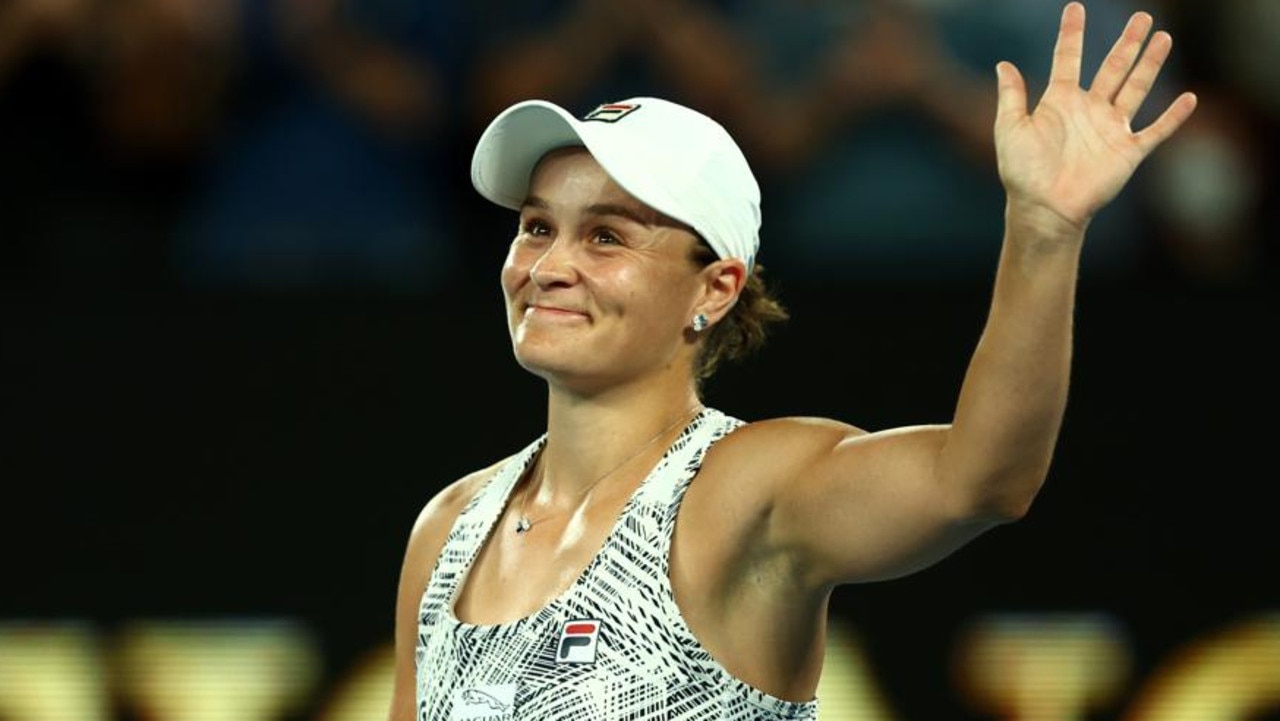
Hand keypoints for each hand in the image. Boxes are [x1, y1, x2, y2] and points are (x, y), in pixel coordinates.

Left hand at [994, 2, 1197, 232]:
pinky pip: (1156, 131)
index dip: (1072, 33)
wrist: (1043, 208)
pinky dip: (1173, 117)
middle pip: (1113, 67)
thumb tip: (1003, 64)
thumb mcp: (1011, 128)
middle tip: (1143, 16)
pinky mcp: (1127, 151)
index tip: (1075, 7)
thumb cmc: (1022, 172)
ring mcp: (1110, 129)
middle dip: (1128, 42)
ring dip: (1150, 64)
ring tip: (1162, 38)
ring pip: (1137, 88)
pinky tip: (1190, 98)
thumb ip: (1011, 96)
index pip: (1068, 59)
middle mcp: (1089, 110)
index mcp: (1060, 102)